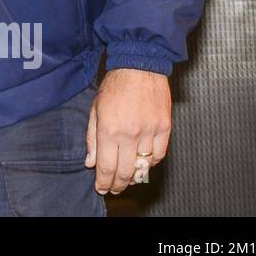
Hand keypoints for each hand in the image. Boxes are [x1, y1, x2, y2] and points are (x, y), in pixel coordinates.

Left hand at [84, 68, 171, 194]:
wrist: (139, 67)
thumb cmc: (115, 86)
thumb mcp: (95, 110)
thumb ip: (92, 138)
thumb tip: (91, 162)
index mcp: (110, 129)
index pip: (106, 166)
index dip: (103, 182)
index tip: (101, 188)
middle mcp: (130, 133)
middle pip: (125, 171)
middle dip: (117, 184)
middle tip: (113, 188)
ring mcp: (150, 132)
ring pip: (143, 166)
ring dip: (134, 176)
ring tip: (127, 179)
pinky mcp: (165, 128)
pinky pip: (159, 155)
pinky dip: (150, 164)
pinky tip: (142, 164)